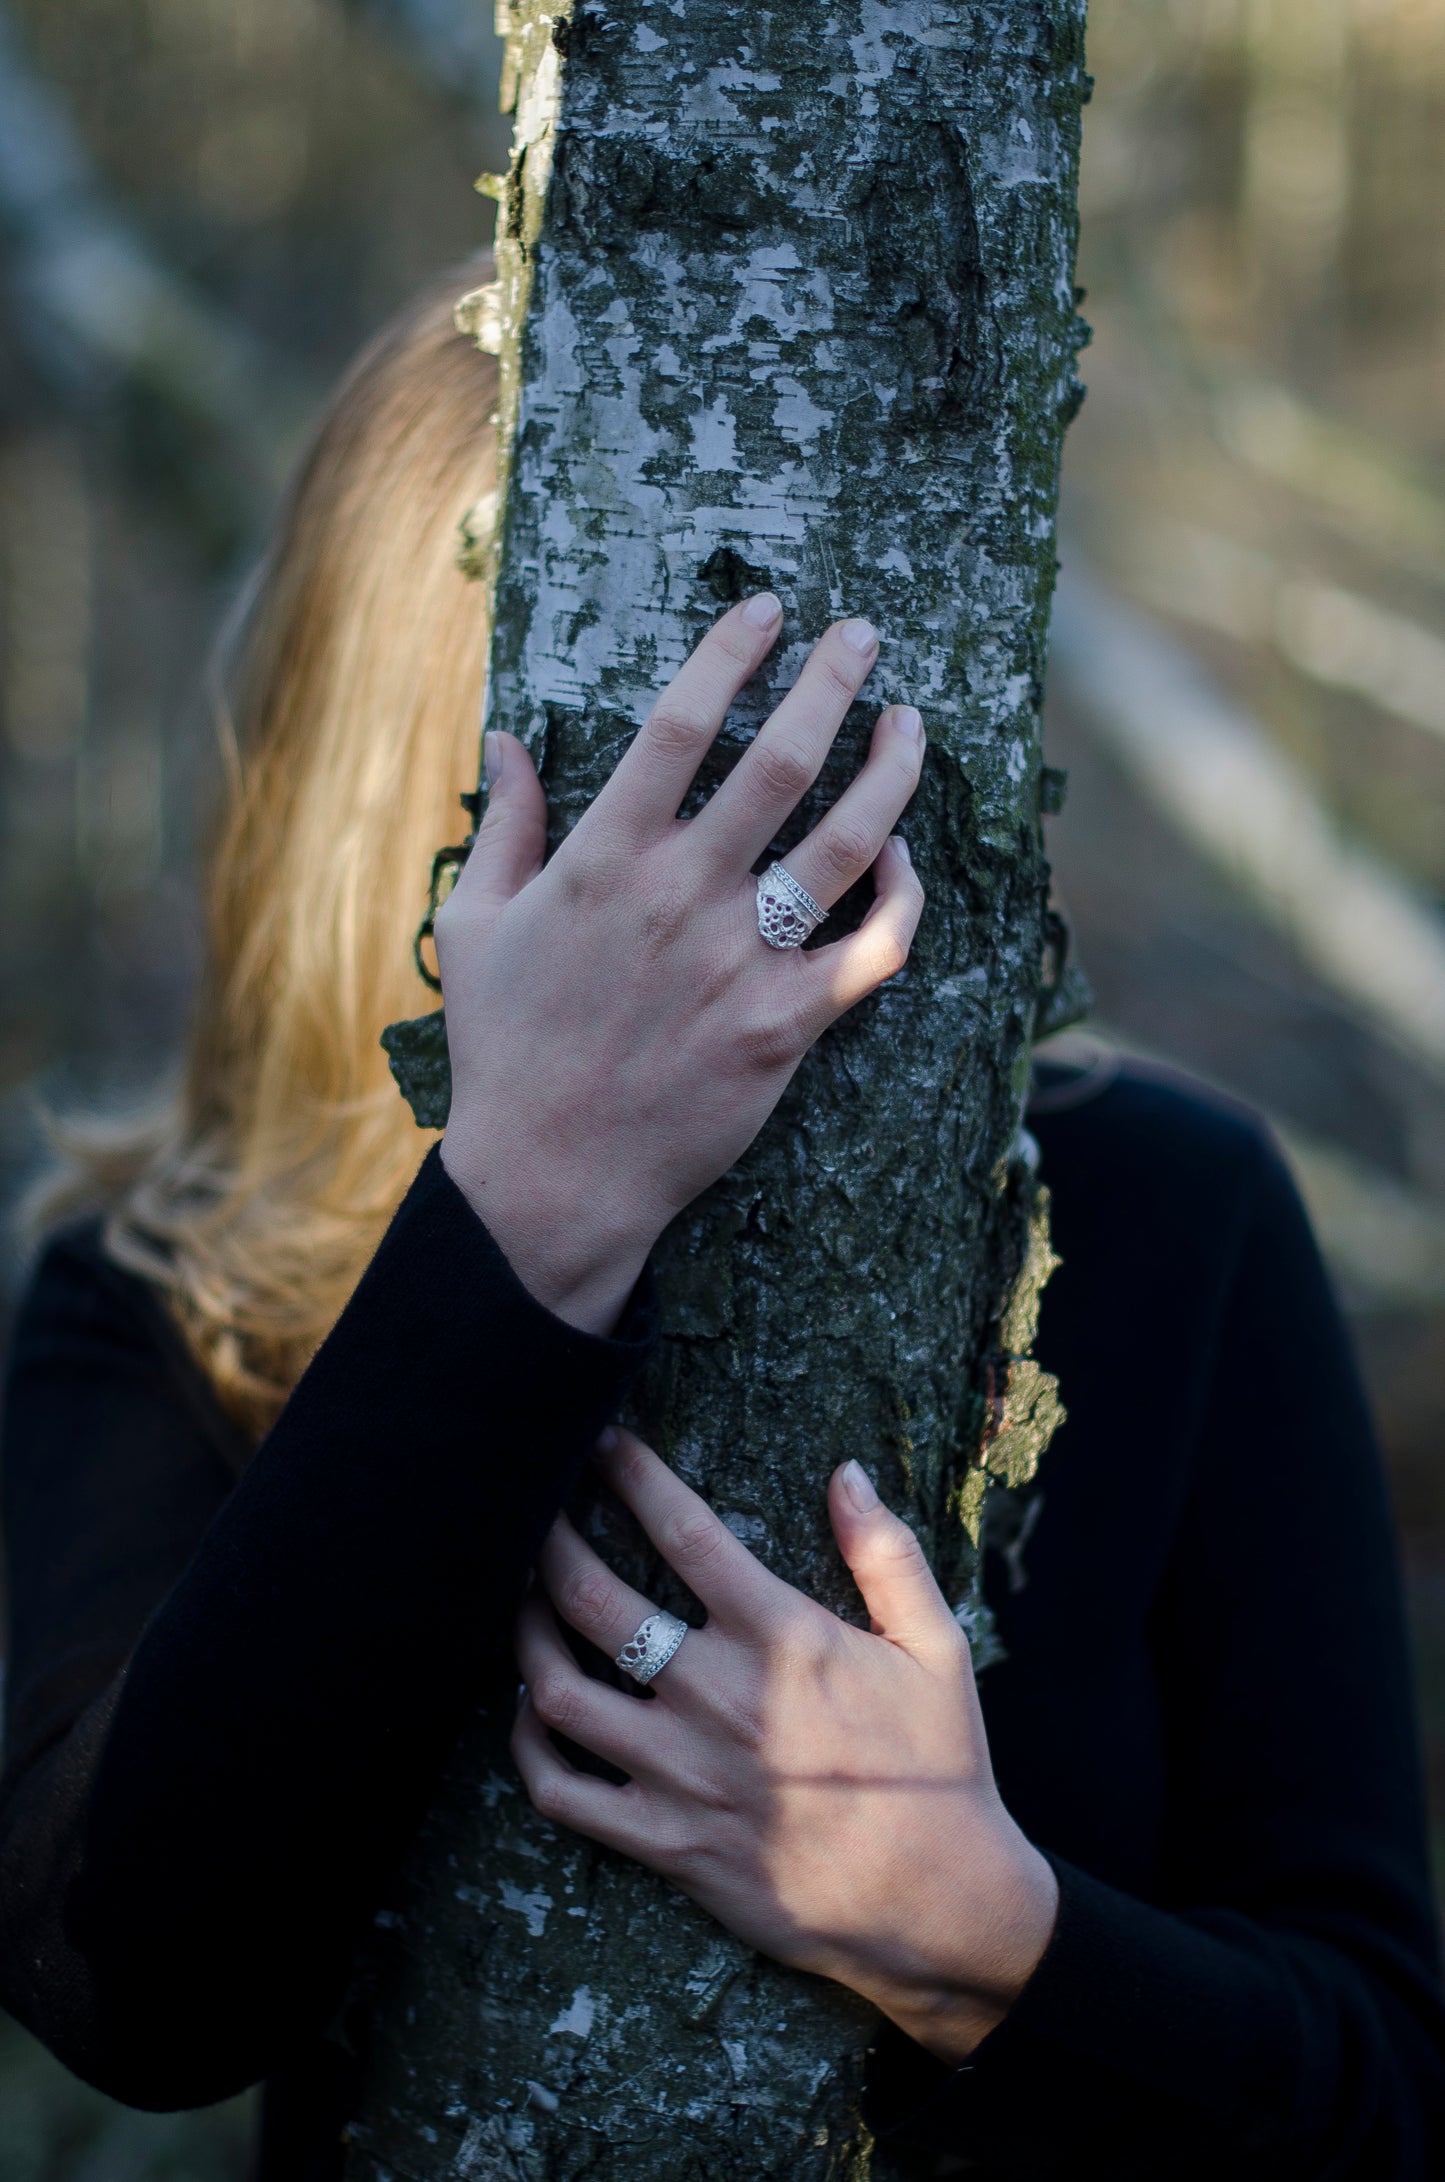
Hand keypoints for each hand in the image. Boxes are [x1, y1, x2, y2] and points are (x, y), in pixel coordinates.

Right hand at [435, 597, 924, 1332]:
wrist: (549, 1179)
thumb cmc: (504, 1050)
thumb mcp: (475, 928)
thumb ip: (506, 826)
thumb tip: (505, 736)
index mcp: (603, 859)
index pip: (680, 724)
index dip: (730, 654)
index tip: (767, 611)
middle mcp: (681, 895)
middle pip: (780, 762)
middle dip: (831, 682)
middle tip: (863, 636)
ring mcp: (740, 961)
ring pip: (844, 844)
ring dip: (890, 772)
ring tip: (912, 723)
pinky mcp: (783, 1026)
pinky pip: (871, 952)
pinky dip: (901, 902)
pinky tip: (905, 863)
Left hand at [512, 1432, 1058, 2064]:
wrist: (936, 1903)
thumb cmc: (940, 1766)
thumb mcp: (937, 1647)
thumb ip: (887, 1553)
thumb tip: (848, 1473)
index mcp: (782, 1637)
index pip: (684, 1530)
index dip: (631, 1474)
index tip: (601, 1442)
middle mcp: (718, 1696)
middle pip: (594, 1599)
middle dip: (550, 1540)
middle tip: (533, 1509)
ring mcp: (682, 1773)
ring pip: (558, 1689)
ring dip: (525, 1633)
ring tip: (518, 1597)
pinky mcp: (665, 1842)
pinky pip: (563, 1792)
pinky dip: (528, 1745)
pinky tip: (528, 1709)